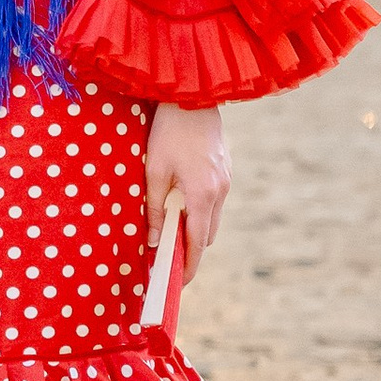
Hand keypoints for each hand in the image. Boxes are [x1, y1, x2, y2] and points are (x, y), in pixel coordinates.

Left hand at [147, 102, 230, 283]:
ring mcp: (226, 181)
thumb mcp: (154, 172)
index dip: (188, 267)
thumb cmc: (168, 133)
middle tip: (167, 260)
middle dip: (190, 250)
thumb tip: (154, 242)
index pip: (197, 244)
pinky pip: (215, 201)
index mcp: (203, 195)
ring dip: (196, 229)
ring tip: (172, 234)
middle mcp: (220, 192)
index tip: (178, 284)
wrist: (192, 96)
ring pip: (213, 219)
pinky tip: (182, 206)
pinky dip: (201, 211)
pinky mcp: (226, 170)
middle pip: (208, 236)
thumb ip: (155, 209)